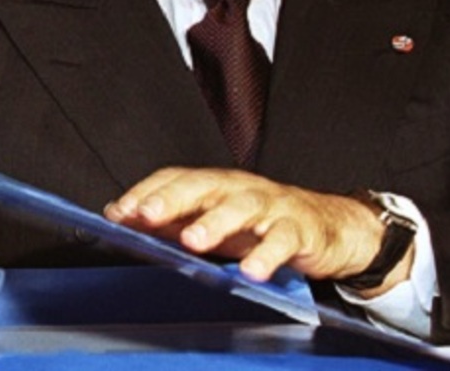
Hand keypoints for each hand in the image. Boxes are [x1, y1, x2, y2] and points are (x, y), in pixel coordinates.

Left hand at [104, 167, 410, 294]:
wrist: (329, 227)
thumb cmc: (261, 224)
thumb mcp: (213, 221)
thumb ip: (171, 221)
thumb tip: (122, 218)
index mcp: (216, 185)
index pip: (175, 178)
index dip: (146, 192)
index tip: (119, 212)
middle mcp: (240, 188)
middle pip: (203, 185)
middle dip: (172, 199)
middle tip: (146, 216)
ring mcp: (271, 205)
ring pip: (242, 206)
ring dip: (215, 222)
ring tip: (193, 241)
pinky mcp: (299, 229)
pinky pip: (283, 240)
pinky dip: (267, 254)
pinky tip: (252, 271)